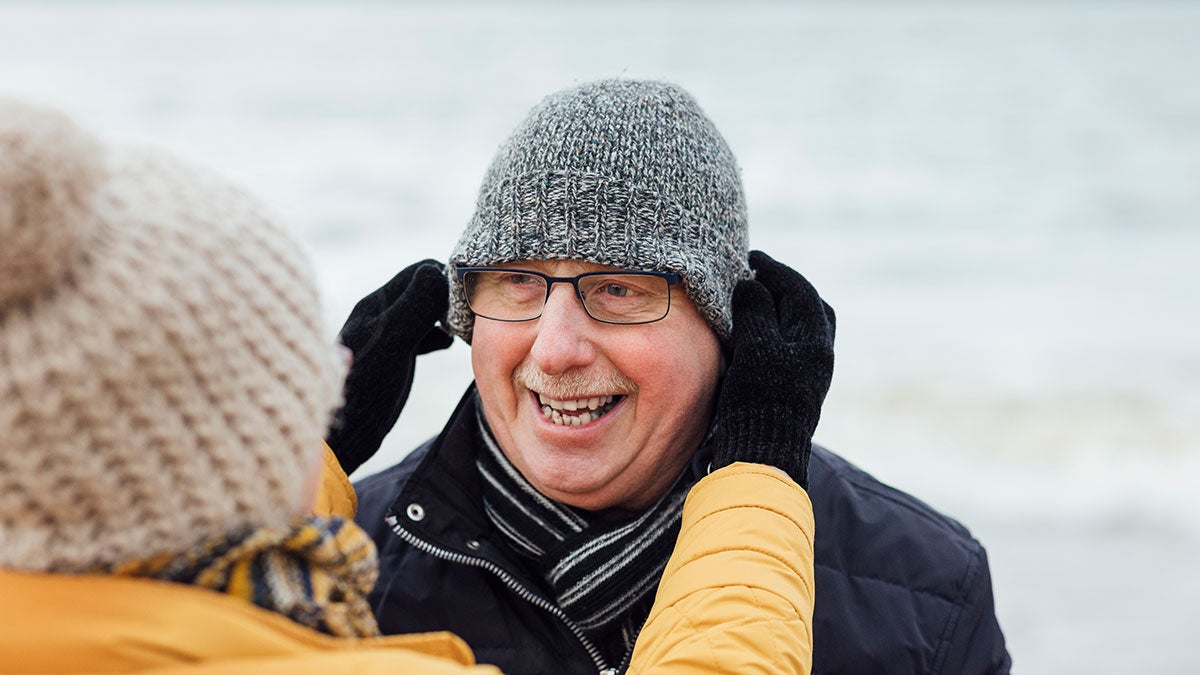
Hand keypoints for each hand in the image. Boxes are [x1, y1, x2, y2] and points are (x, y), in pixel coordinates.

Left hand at [326, 260, 453, 474]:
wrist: (342, 436)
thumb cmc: (365, 391)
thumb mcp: (393, 345)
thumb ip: (415, 307)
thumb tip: (440, 273)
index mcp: (378, 303)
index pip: (422, 271)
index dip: (450, 281)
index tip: (471, 305)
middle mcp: (380, 313)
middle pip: (424, 287)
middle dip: (450, 297)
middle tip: (471, 320)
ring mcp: (385, 334)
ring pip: (424, 310)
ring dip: (445, 315)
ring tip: (463, 333)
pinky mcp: (390, 356)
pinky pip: (420, 332)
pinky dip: (437, 334)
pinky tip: (446, 347)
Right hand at [710, 251, 835, 488]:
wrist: (763, 454)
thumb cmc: (759, 399)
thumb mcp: (754, 346)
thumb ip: (755, 310)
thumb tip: (753, 284)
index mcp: (815, 338)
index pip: (799, 289)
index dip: (774, 269)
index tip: (752, 256)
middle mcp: (820, 353)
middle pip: (808, 306)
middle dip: (784, 287)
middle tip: (756, 276)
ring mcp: (810, 371)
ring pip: (801, 327)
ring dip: (780, 309)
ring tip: (753, 301)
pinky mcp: (796, 387)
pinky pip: (790, 345)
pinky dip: (774, 329)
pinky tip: (754, 334)